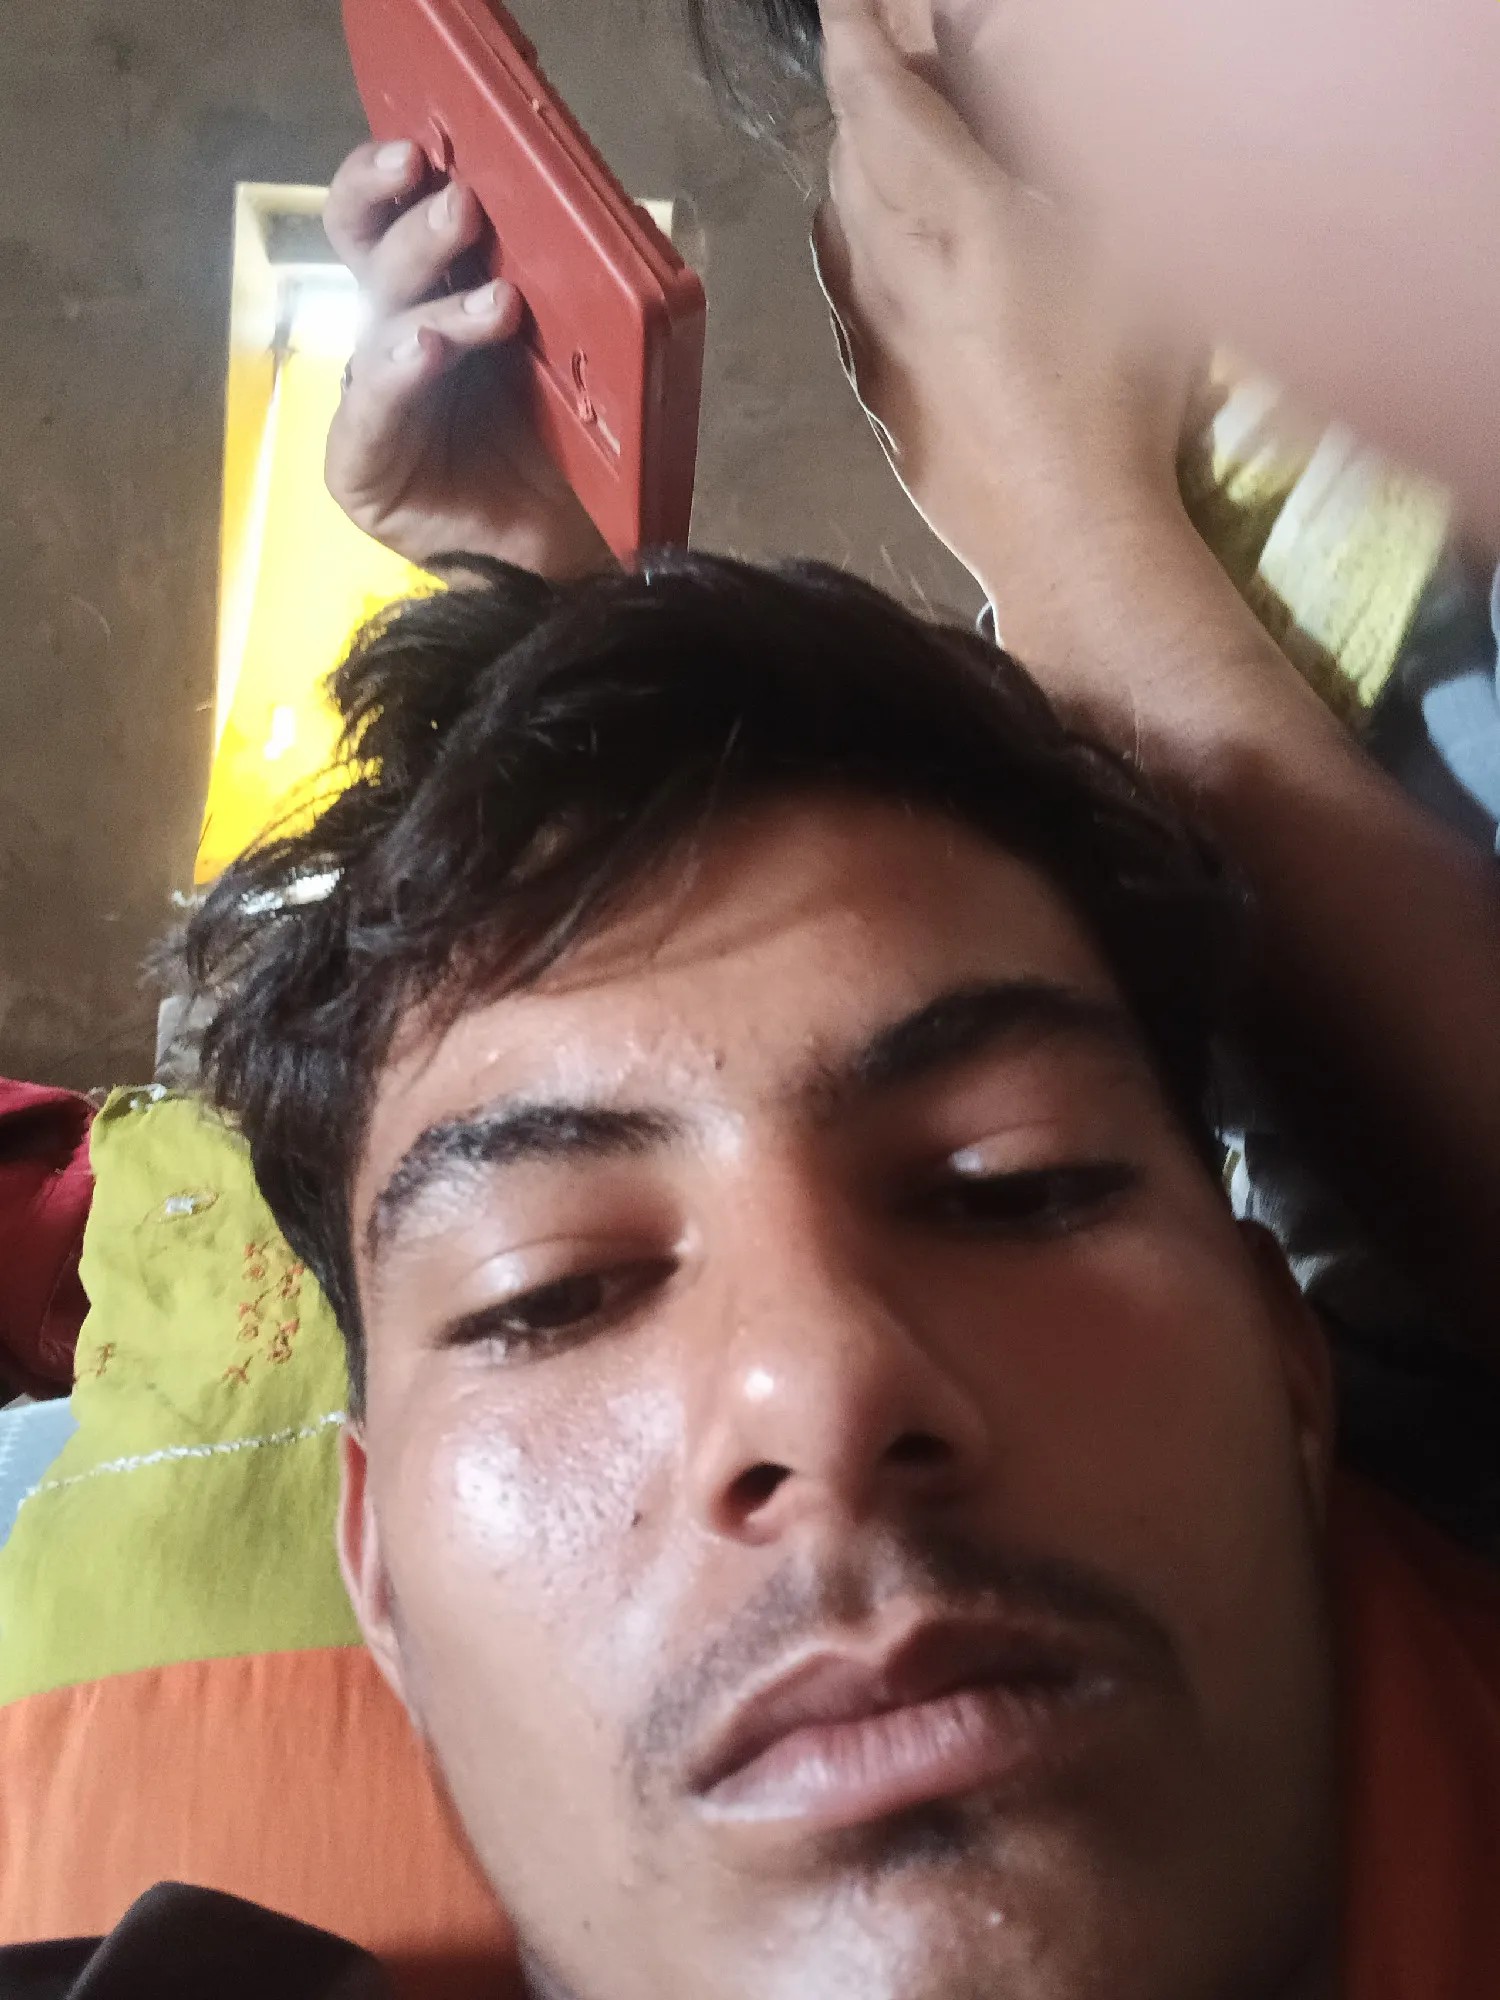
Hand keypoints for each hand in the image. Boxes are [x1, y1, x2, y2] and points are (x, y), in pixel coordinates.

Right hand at [323, 141, 612, 579]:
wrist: (581, 561)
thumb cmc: (581, 462)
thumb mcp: (584, 356)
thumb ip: (570, 288)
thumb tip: (591, 209)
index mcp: (441, 297)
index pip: (394, 219)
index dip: (391, 177)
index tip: (427, 144)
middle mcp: (399, 339)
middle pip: (373, 255)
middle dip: (413, 223)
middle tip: (462, 203)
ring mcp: (376, 404)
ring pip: (378, 324)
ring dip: (431, 297)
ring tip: (496, 300)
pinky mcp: (362, 471)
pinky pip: (367, 416)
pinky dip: (396, 376)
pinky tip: (426, 351)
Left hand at [814, 0, 1200, 606]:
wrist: (1070, 536)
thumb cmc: (1118, 386)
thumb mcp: (1139, 240)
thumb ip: (1087, 159)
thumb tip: (1059, 115)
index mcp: (951, 214)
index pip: (874, 98)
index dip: (856, 36)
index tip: (844, 2)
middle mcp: (891, 269)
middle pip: (845, 155)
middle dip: (860, 99)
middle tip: (891, 70)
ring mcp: (874, 341)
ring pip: (837, 227)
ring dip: (853, 175)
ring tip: (889, 155)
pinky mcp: (878, 399)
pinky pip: (848, 296)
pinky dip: (860, 251)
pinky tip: (894, 263)